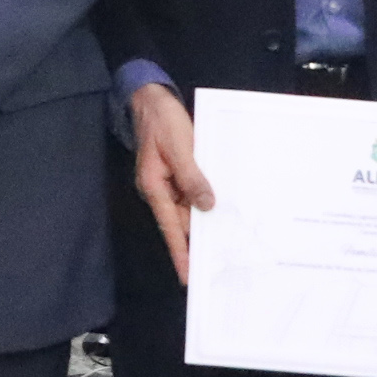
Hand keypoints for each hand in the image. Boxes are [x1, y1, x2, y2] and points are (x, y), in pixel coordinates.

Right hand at [128, 82, 215, 282]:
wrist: (151, 99)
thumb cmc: (162, 121)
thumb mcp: (180, 147)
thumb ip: (192, 177)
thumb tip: (206, 206)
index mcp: (154, 187)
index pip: (170, 228)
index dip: (180, 253)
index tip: (188, 277)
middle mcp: (160, 190)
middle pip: (180, 222)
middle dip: (196, 242)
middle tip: (216, 264)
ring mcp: (168, 183)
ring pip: (188, 209)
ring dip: (204, 221)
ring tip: (226, 241)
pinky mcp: (177, 174)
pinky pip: (191, 193)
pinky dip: (204, 202)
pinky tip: (221, 209)